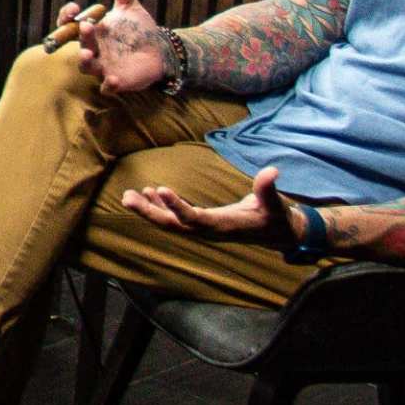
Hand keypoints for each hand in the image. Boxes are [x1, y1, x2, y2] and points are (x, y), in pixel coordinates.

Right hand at [67, 0, 178, 94]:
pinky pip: (108, 86)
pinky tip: (112, 80)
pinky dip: (109, 84)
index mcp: (92, 31)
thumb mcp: (130, 7)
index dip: (67, 17)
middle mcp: (94, 49)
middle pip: (80, 44)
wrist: (159, 50)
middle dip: (81, 37)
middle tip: (86, 27)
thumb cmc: (138, 30)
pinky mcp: (117, 81)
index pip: (70, 24)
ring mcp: (104, 66)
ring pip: (87, 66)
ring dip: (85, 60)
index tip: (74, 9)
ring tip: (86, 53)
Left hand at [124, 163, 296, 243]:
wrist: (278, 234)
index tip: (160, 189)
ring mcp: (204, 229)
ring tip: (128, 196)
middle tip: (126, 198)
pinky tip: (149, 193)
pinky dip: (162, 206)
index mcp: (223, 226)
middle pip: (173, 225)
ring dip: (149, 210)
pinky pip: (176, 218)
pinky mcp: (203, 224)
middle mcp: (208, 230)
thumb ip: (269, 189)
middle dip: (149, 212)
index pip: (194, 219)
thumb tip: (273, 170)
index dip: (177, 207)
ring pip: (171, 222)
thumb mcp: (275, 205)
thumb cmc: (276, 219)